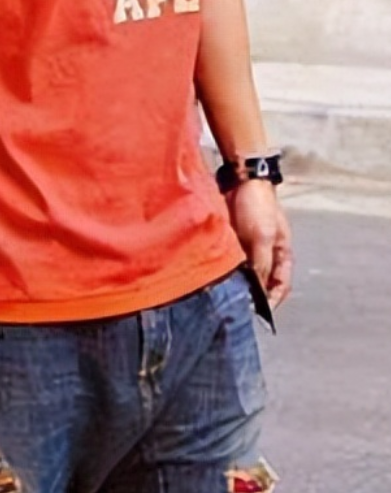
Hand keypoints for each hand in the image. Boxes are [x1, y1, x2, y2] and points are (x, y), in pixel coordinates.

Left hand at [227, 179, 291, 308]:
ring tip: (221, 296)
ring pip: (242, 271)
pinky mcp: (231, 238)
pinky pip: (227, 259)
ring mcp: (248, 245)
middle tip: (236, 309)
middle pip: (260, 281)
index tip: (259, 315)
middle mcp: (266, 252)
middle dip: (249, 294)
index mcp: (282, 254)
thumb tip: (256, 290)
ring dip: (234, 281)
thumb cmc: (258, 205)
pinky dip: (222, 267)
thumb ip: (261, 264)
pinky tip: (211, 275)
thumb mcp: (263, 238)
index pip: (280, 286)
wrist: (240, 178)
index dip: (271, 302)